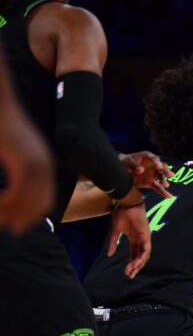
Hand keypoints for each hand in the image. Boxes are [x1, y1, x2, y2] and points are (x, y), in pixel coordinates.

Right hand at [0, 109, 54, 234]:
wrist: (0, 104)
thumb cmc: (2, 127)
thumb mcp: (12, 151)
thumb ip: (17, 168)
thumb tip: (16, 178)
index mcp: (44, 163)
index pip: (45, 197)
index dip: (35, 214)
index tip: (22, 225)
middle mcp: (44, 165)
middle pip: (40, 203)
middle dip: (27, 219)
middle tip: (13, 231)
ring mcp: (36, 164)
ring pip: (28, 200)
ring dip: (13, 213)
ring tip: (0, 221)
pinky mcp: (23, 162)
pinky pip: (17, 192)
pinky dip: (6, 203)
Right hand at [107, 200, 151, 277]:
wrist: (126, 203)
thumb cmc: (122, 214)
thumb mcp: (116, 231)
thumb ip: (113, 243)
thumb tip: (109, 255)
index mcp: (134, 239)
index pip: (134, 254)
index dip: (131, 263)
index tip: (126, 272)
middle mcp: (141, 240)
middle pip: (140, 257)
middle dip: (135, 267)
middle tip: (129, 275)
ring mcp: (145, 237)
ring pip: (144, 255)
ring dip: (138, 264)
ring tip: (131, 271)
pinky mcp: (146, 235)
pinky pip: (146, 249)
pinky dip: (142, 257)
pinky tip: (137, 263)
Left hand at [121, 151, 173, 198]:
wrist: (121, 171)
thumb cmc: (124, 162)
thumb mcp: (126, 162)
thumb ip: (134, 165)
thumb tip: (141, 170)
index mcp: (147, 157)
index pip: (153, 158)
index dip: (157, 162)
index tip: (159, 166)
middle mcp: (153, 165)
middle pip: (161, 167)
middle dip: (166, 171)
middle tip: (170, 175)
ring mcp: (153, 174)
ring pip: (161, 177)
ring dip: (164, 181)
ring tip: (166, 185)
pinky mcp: (151, 182)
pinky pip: (158, 187)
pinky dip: (163, 192)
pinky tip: (169, 196)